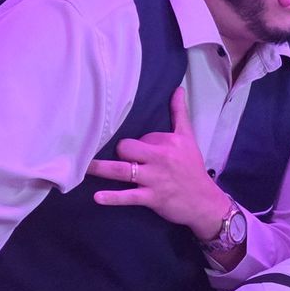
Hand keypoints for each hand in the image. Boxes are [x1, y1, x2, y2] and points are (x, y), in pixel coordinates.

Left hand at [88, 89, 230, 235]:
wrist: (205, 202)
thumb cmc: (193, 169)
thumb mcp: (189, 138)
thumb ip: (180, 113)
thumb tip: (178, 88)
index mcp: (168, 142)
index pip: (141, 136)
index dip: (136, 144)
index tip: (137, 152)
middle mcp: (160, 158)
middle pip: (127, 148)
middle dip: (118, 151)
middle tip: (115, 157)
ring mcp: (154, 179)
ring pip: (122, 171)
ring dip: (101, 169)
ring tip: (84, 167)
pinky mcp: (152, 198)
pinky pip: (129, 197)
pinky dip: (113, 197)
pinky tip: (98, 197)